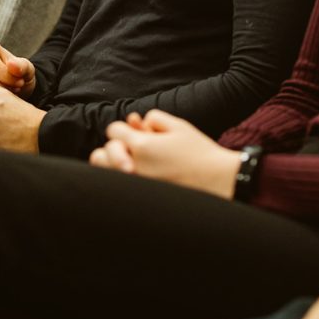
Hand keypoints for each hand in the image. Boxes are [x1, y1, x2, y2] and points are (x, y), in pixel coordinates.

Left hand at [87, 111, 239, 198]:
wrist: (216, 180)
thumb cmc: (199, 152)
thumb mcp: (179, 126)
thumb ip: (153, 119)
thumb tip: (136, 123)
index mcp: (141, 145)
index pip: (113, 131)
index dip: (124, 128)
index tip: (136, 131)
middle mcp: (134, 166)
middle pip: (102, 153)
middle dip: (113, 148)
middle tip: (130, 150)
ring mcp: (136, 185)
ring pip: (105, 174)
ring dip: (111, 167)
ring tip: (128, 164)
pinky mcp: (141, 198)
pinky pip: (119, 189)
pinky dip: (121, 182)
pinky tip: (137, 176)